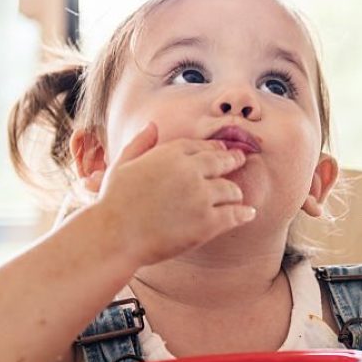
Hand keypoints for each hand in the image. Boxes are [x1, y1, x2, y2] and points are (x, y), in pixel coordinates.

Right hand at [80, 123, 255, 265]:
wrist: (114, 236)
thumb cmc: (113, 202)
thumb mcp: (122, 165)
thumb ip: (140, 143)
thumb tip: (152, 125)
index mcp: (169, 154)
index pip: (201, 146)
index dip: (214, 149)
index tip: (222, 151)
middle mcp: (190, 171)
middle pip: (222, 162)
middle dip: (234, 161)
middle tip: (241, 161)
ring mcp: (201, 196)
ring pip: (231, 189)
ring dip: (235, 193)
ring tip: (238, 197)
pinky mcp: (207, 222)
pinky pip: (234, 215)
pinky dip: (243, 214)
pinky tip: (248, 214)